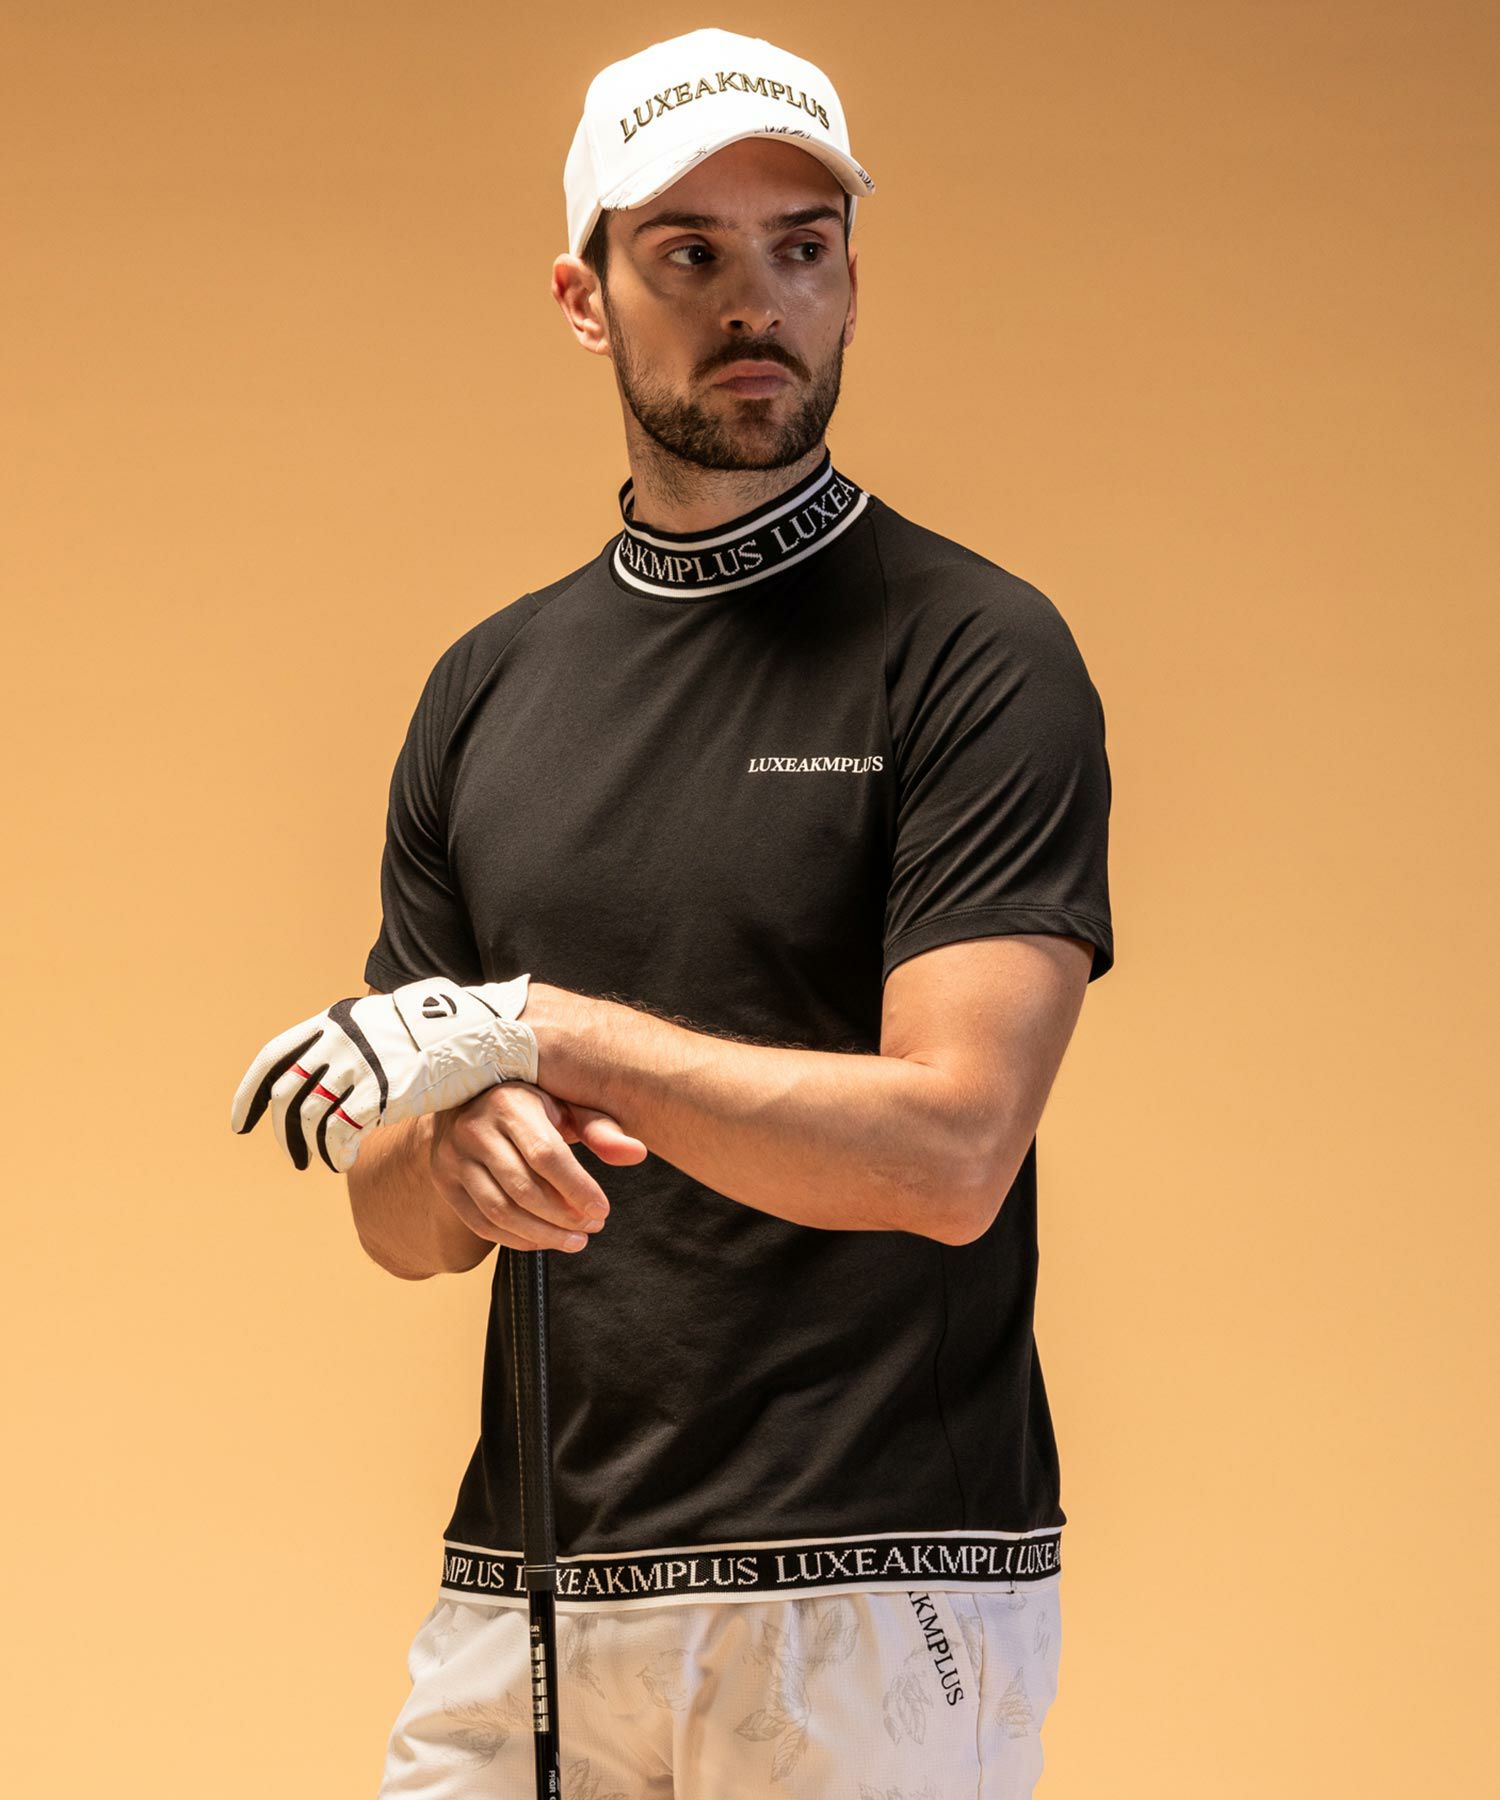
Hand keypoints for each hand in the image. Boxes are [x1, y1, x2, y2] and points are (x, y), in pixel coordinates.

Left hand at [230, 973, 537, 1172]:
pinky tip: (341, 1162)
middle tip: (291, 1154)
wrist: (484, 1030)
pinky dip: (333, 1152)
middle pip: (288, 1092)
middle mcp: (341, 1042)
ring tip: (319, 1163)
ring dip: (307, 1146)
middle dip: (281, 1130)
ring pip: (309, 1116)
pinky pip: (339, 1132)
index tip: (242, 1122)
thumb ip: (358, 1037)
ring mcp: (360, 1067)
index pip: (275, 1058)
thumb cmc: (444, 1028)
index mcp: (337, 1022)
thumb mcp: (388, 1020)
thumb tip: (336, 1057)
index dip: (252, 1094)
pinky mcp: (381, 1093)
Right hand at [430, 1081, 647, 1252]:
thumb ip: (599, 1128)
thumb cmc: (530, 1103)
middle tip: (593, 1227)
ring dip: (543, 1235)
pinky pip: (481, 1223)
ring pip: (500, 1211)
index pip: (546, 1155)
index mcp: (509, 1103)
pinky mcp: (444, 1183)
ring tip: (576, 1241)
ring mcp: (453, 1158)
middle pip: (524, 1188)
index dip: (577, 1188)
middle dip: (564, 1217)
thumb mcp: (564, 1104)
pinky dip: (516, 1239)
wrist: (468, 1099)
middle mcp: (474, 1129)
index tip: (603, 1210)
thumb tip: (637, 1153)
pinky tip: (544, 1240)